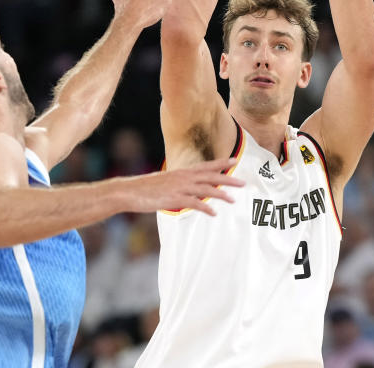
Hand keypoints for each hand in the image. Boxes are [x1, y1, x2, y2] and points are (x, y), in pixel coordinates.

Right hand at [122, 157, 244, 215]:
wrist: (130, 191)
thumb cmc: (147, 188)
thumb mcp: (166, 181)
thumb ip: (179, 183)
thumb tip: (188, 189)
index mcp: (182, 172)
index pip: (206, 165)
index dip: (221, 163)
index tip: (235, 160)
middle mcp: (183, 177)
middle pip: (210, 176)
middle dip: (228, 179)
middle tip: (243, 183)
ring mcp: (179, 188)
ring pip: (205, 189)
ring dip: (220, 194)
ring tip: (233, 200)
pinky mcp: (174, 199)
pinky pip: (194, 204)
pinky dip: (205, 208)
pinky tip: (213, 214)